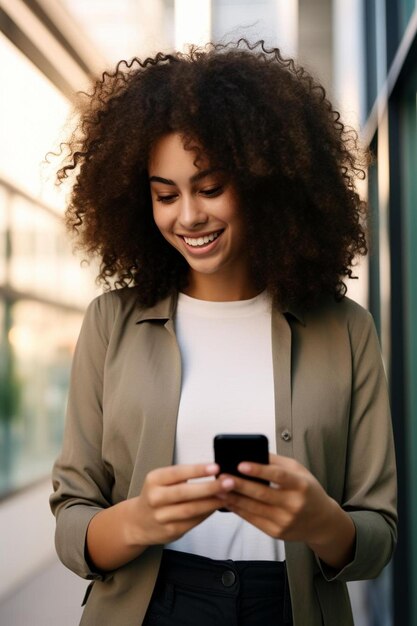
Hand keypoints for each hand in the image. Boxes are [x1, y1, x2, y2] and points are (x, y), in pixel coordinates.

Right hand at [128, 463, 233, 546]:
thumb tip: (214, 472)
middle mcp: (155, 498)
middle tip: (228, 482)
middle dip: (210, 487)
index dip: (198, 470)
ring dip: (212, 502)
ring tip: (227, 495)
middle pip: (185, 493)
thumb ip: (182, 476)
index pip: (178, 473)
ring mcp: (161, 517)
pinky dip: (207, 513)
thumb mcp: (162, 480)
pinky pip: (193, 522)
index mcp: (154, 480)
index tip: (216, 467)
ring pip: (191, 509)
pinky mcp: (170, 531)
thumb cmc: (156, 495)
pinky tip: (216, 506)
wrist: (138, 522)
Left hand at [218, 453, 354, 568]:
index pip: (278, 476)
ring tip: (219, 488)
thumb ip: (276, 462)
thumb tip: (252, 452)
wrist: (321, 521)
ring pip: (254, 508)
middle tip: (222, 476)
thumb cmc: (308, 491)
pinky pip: (253, 520)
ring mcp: (285, 520)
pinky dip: (239, 510)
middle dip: (239, 485)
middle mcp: (294, 504)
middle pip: (262, 493)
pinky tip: (228, 501)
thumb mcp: (299, 471)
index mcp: (300, 485)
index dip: (258, 470)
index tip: (240, 464)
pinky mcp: (276, 532)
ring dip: (234, 498)